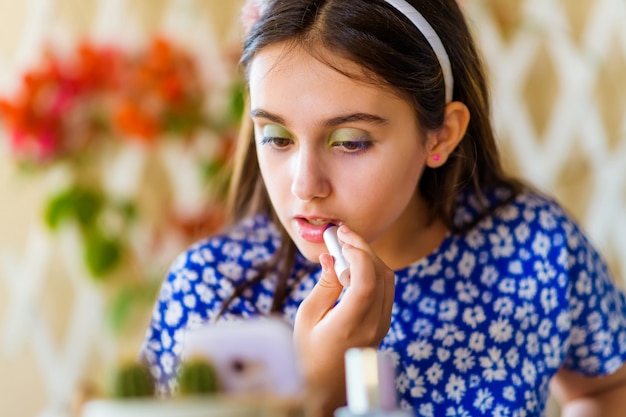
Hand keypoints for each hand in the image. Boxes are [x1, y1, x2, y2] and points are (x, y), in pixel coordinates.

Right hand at [293, 225, 395, 415]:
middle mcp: (372, 325)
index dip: (357, 252)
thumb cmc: (307, 356)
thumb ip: (323, 285)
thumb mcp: (306, 318)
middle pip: (381, 274)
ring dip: (369, 258)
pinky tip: (353, 266)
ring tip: (345, 246)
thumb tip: (331, 257)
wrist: (324, 389)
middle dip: (363, 248)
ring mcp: (381, 326)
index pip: (367, 280)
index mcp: (350, 325)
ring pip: (387, 280)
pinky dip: (372, 272)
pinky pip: (385, 290)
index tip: (341, 236)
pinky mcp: (382, 325)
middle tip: (342, 234)